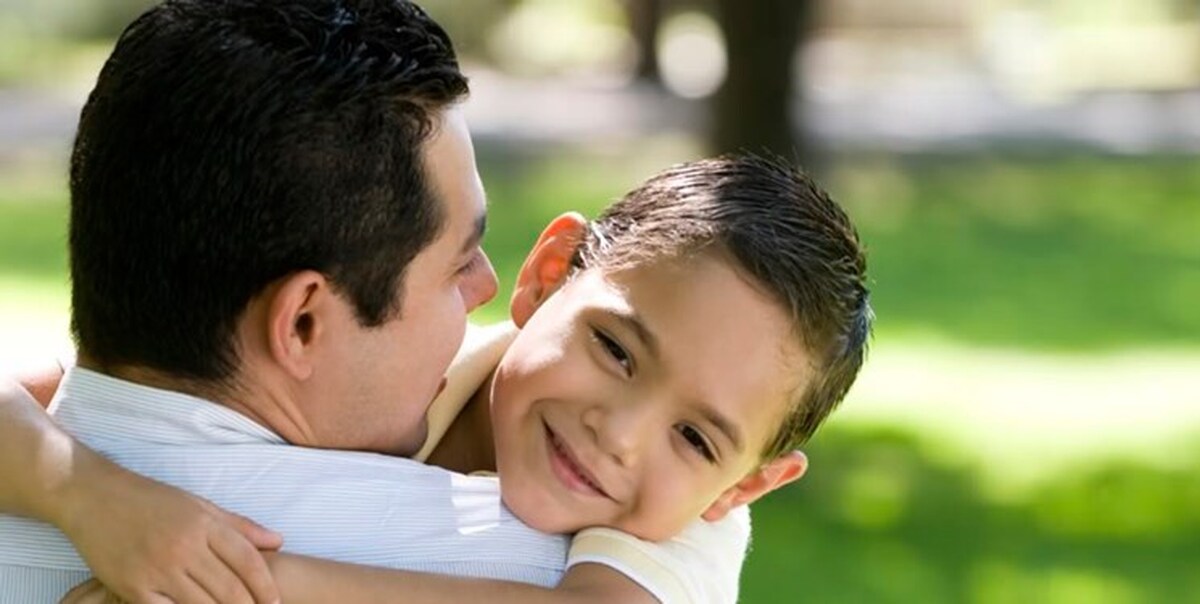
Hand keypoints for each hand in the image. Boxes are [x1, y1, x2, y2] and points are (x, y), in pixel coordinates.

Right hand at [57, 454, 282, 603]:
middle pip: (229, 589)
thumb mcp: (199, 505)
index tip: (277, 602)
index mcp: (204, 524)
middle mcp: (184, 547)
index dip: (266, 586)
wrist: (94, 497)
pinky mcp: (132, 587)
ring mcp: (157, 569)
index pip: (248, 561)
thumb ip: (239, 526)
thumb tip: (278, 541)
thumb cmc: (151, 500)